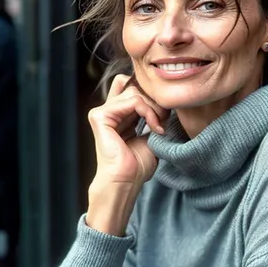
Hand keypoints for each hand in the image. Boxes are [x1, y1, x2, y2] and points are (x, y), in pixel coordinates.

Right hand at [86, 75, 168, 234]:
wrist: (127, 180)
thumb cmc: (137, 164)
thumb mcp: (151, 133)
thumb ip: (154, 114)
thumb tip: (167, 98)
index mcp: (118, 113)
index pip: (132, 85)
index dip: (151, 94)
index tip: (165, 115)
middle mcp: (108, 110)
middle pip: (136, 86)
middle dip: (155, 101)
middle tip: (164, 121)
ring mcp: (102, 112)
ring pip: (136, 91)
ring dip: (154, 108)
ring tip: (159, 126)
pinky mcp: (100, 116)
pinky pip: (133, 100)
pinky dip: (148, 112)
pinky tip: (153, 128)